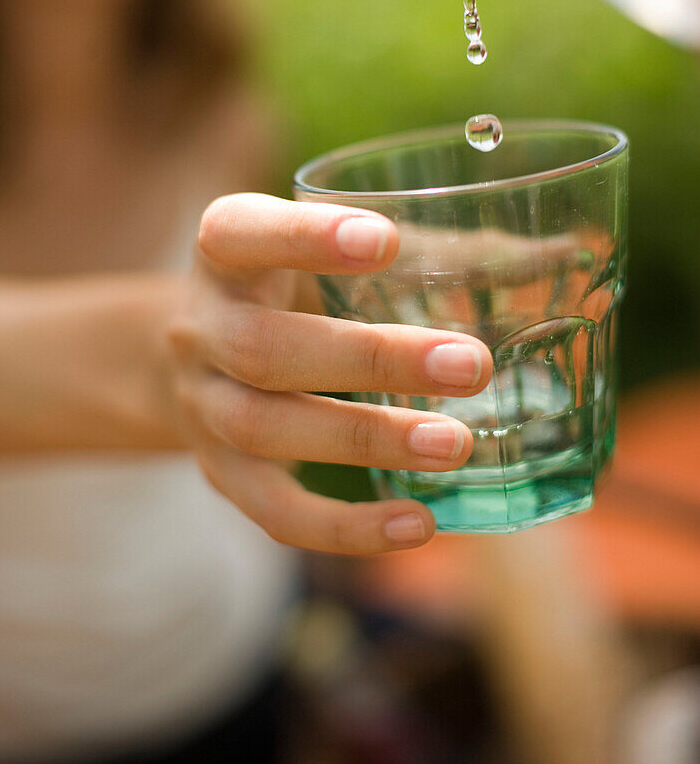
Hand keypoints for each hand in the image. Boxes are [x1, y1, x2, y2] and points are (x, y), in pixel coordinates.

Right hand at [169, 194, 492, 555]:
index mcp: (225, 250)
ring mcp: (203, 405)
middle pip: (265, 349)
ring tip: (456, 445)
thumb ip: (436, 250)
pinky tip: (418, 525)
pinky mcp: (221, 474)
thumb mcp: (337, 251)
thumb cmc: (294, 285)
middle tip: (471, 366)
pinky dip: (344, 529)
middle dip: (369, 359)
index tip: (386, 239)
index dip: (305, 238)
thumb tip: (566, 255)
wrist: (197, 354)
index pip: (242, 234)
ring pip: (267, 430)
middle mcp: (200, 327)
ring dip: (366, 440)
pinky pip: (272, 511)